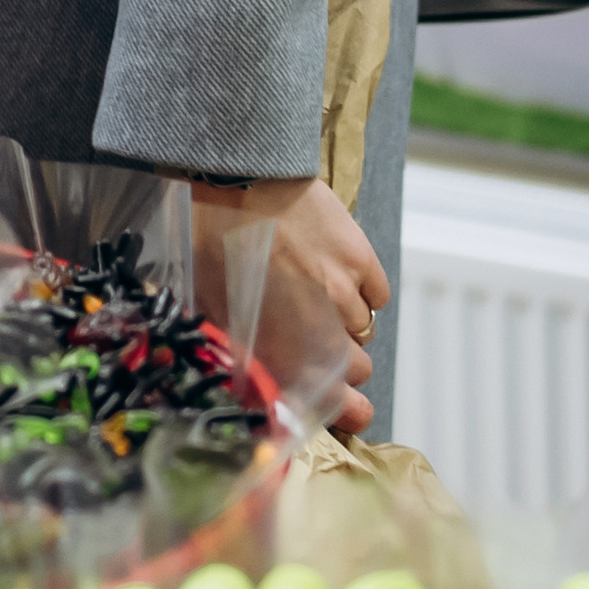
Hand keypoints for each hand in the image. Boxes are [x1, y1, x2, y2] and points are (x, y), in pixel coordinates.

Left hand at [191, 172, 388, 438]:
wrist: (236, 178)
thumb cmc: (211, 240)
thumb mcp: (210, 303)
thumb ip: (238, 344)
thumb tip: (252, 374)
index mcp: (280, 345)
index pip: (331, 401)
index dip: (346, 410)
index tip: (350, 410)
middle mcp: (318, 327)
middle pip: (357, 368)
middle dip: (342, 362)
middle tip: (321, 341)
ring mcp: (342, 292)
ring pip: (363, 330)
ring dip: (346, 322)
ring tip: (320, 296)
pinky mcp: (360, 258)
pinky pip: (378, 295)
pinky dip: (364, 292)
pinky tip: (339, 276)